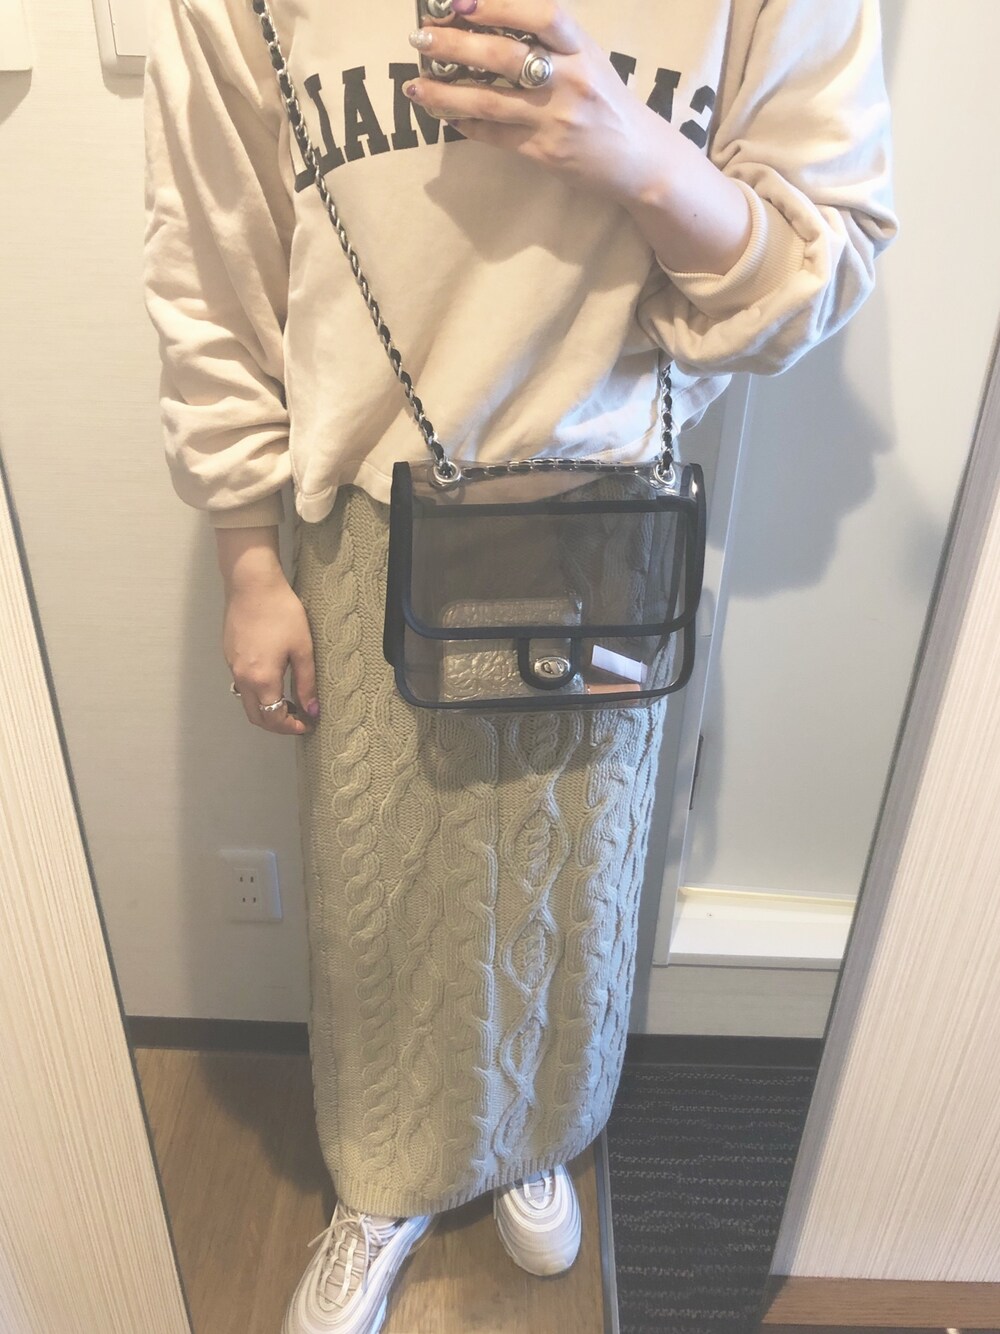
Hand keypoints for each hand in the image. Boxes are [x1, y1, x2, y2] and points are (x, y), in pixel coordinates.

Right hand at [220, 558, 318, 736]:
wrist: (251, 584)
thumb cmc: (281, 613)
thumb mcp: (303, 649)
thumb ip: (306, 683)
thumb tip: (312, 711)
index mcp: (261, 679)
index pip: (273, 718)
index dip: (291, 727)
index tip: (307, 724)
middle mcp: (241, 678)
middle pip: (256, 716)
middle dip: (277, 723)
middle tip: (298, 718)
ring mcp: (232, 666)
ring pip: (247, 701)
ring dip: (266, 708)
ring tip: (289, 699)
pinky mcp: (228, 654)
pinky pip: (241, 684)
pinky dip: (257, 692)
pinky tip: (274, 679)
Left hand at [405, 0, 664, 204]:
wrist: (641, 161)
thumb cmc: (608, 103)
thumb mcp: (588, 59)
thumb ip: (550, 39)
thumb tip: (492, 19)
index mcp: (582, 49)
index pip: (541, 14)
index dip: (497, 4)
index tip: (458, 1)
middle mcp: (570, 80)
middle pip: (504, 55)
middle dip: (455, 44)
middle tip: (420, 38)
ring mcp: (556, 119)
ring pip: (490, 100)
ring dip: (446, 91)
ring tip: (415, 83)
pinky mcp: (545, 153)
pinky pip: (495, 135)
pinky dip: (466, 123)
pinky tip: (444, 114)